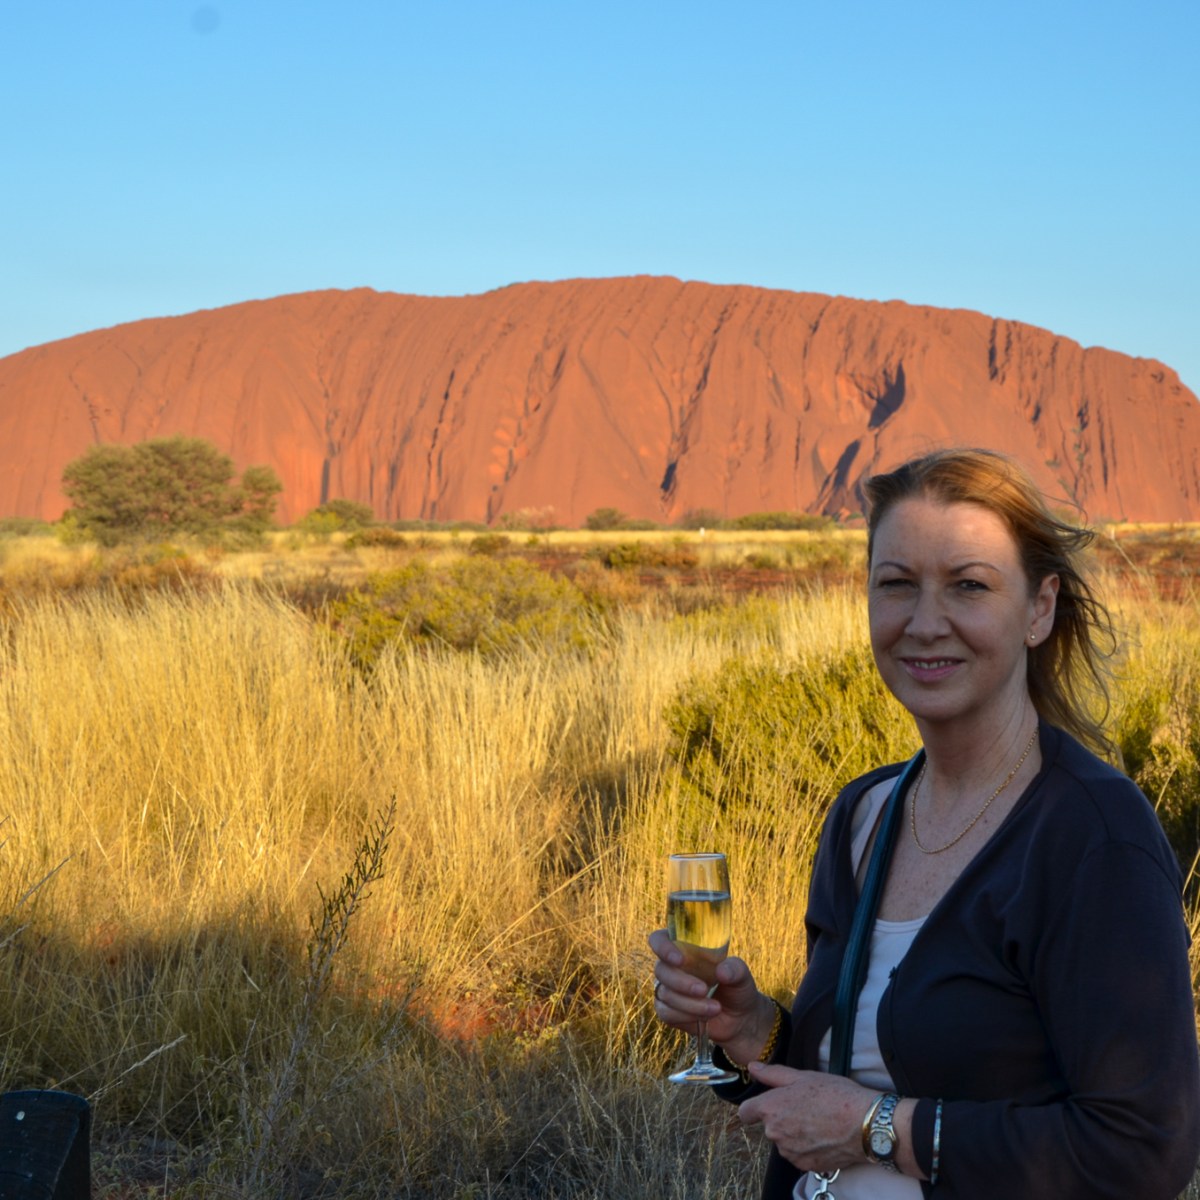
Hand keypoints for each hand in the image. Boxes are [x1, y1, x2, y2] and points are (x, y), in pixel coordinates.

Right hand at [647, 927, 767, 1051]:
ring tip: (716, 1008)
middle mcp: (672, 966)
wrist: (739, 1019)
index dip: (663, 946)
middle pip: (661, 969)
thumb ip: (734, 969)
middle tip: (704, 989)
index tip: (679, 959)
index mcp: (685, 948)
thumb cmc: (737, 988)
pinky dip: (686, 1016)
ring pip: (665, 994)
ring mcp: (668, 989)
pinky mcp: (668, 1010)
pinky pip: (666, 1013)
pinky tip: (704, 1017)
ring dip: (690, 1004)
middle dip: (681, 982)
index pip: (660, 939)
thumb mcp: (741, 975)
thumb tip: (721, 972)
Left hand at [737, 1065, 874, 1173]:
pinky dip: (807, 1147)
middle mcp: (775, 1134)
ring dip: (794, 1133)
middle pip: (769, 1126)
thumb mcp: (803, 1076)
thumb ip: (772, 1074)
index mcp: (771, 1108)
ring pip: (784, 1141)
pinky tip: (823, 1136)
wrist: (864, 1124)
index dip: (754, 1108)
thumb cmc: (834, 1095)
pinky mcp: (805, 1165)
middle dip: (782, 1117)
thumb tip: (752, 1067)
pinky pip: (798, 1155)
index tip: (767, 1104)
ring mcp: (790, 1152)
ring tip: (818, 1121)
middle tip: (806, 1106)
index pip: (746, 1113)